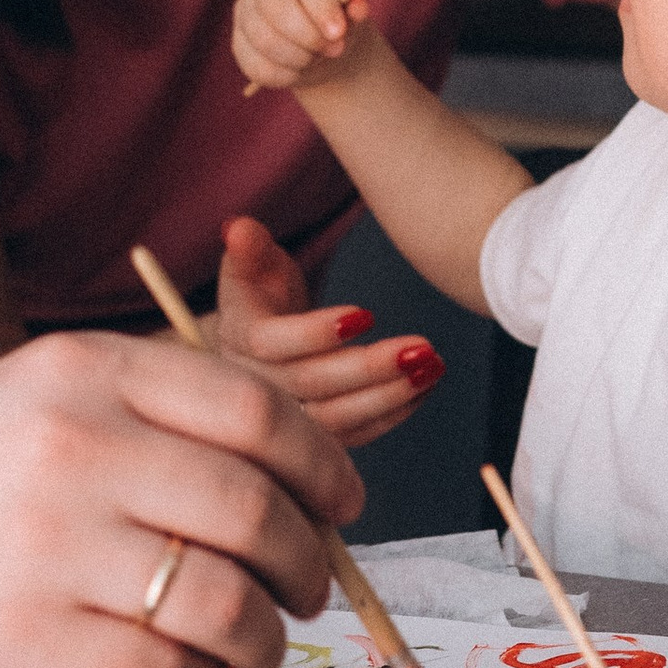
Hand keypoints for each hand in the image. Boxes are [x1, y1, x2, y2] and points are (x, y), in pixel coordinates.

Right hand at [0, 331, 358, 667]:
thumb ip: (153, 415)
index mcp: (85, 368)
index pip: (257, 407)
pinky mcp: (28, 636)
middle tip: (309, 584)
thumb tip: (295, 478)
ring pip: (225, 601)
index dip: (323, 462)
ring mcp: (51, 543)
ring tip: (254, 640)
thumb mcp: (41, 394)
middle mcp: (74, 444)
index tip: (341, 501)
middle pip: (256, 508)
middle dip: (308, 560)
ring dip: (264, 634)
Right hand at [208, 215, 445, 448]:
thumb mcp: (255, 263)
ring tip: (431, 367)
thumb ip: (251, 246)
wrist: (266, 340)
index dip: (315, 333)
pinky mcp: (317, 438)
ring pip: (337, 419)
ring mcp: (287, 418)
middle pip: (311, 385)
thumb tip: (239, 229)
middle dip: (369, 368)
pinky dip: (396, 412)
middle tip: (420, 348)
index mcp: (237, 339)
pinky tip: (425, 387)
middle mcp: (257, 385)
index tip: (366, 314)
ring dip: (390, 395)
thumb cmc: (263, 294)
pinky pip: (357, 434)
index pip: (270, 344)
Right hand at [231, 0, 388, 98]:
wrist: (319, 43)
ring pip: (263, 39)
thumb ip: (355, 9)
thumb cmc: (336, 18)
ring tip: (318, 58)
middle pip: (274, 4)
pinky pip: (255, 65)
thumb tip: (359, 8)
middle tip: (334, 50)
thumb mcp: (351, 12)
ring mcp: (244, 7)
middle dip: (307, 35)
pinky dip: (283, 76)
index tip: (338, 33)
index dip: (321, 4)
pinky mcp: (237, 40)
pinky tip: (300, 71)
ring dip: (298, 58)